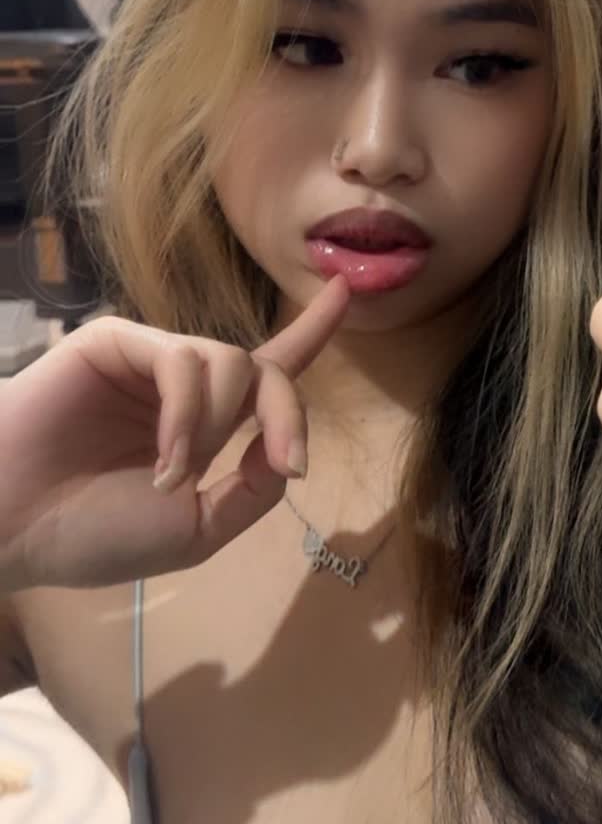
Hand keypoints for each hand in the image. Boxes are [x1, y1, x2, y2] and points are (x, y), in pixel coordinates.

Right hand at [0, 275, 351, 593]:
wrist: (14, 527)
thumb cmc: (90, 534)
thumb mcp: (195, 530)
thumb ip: (251, 490)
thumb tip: (286, 450)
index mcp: (203, 425)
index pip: (268, 374)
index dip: (310, 332)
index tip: (346, 289)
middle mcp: (182, 385)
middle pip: (263, 371)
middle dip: (288, 416)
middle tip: (288, 464)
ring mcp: (149, 359)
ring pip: (229, 364)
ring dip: (217, 428)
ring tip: (173, 476)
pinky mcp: (117, 341)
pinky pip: (183, 360)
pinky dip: (188, 414)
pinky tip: (166, 460)